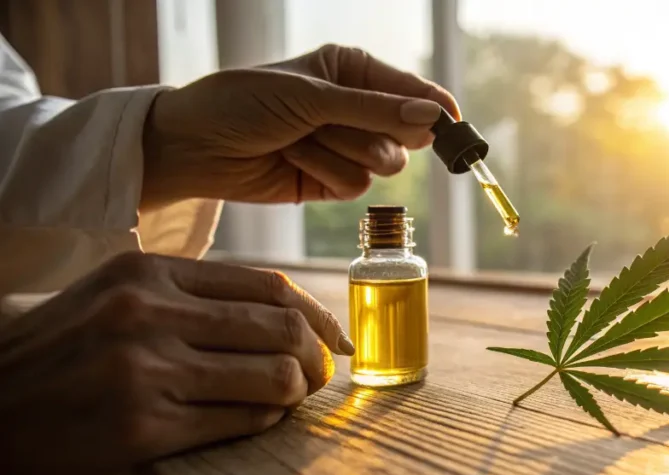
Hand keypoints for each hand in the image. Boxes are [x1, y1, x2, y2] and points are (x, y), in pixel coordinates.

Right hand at [0, 252, 350, 474]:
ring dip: (296, 392)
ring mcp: (145, 369)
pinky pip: (241, 421)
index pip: (267, 284)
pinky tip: (257, 419)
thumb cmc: (55, 355)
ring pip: (273, 376)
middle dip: (316, 357)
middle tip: (318, 375)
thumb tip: (283, 314)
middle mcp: (148, 312)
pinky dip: (264, 422)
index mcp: (147, 273)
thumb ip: (188, 297)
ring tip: (288, 399)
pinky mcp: (142, 426)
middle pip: (281, 327)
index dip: (316, 314)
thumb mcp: (112, 299)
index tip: (333, 337)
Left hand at [140, 44, 459, 209]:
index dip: (435, 110)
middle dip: (373, 135)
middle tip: (335, 126)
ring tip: (297, 140)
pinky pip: (355, 187)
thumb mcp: (310, 98)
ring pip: (382, 166)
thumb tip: (431, 119)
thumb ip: (374, 110)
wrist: (191, 145)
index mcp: (352, 70)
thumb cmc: (242, 103)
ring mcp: (343, 146)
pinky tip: (290, 159)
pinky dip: (324, 174)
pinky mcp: (328, 180)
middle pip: (405, 135)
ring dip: (338, 154)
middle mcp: (354, 107)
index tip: (454, 127)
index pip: (412, 91)